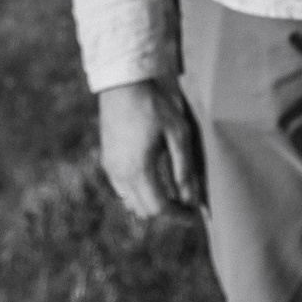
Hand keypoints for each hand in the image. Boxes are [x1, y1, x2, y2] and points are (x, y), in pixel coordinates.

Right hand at [97, 77, 200, 220]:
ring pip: (131, 202)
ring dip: (151, 203)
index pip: (158, 208)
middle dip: (167, 212)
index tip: (194, 216)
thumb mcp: (178, 133)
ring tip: (172, 192)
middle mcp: (120, 174)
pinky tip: (154, 179)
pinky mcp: (107, 160)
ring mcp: (111, 168)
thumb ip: (184, 168)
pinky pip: (122, 189)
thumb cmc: (155, 105)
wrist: (124, 85)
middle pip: (144, 210)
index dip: (178, 216)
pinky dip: (138, 193)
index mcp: (139, 169)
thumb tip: (191, 198)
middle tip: (186, 204)